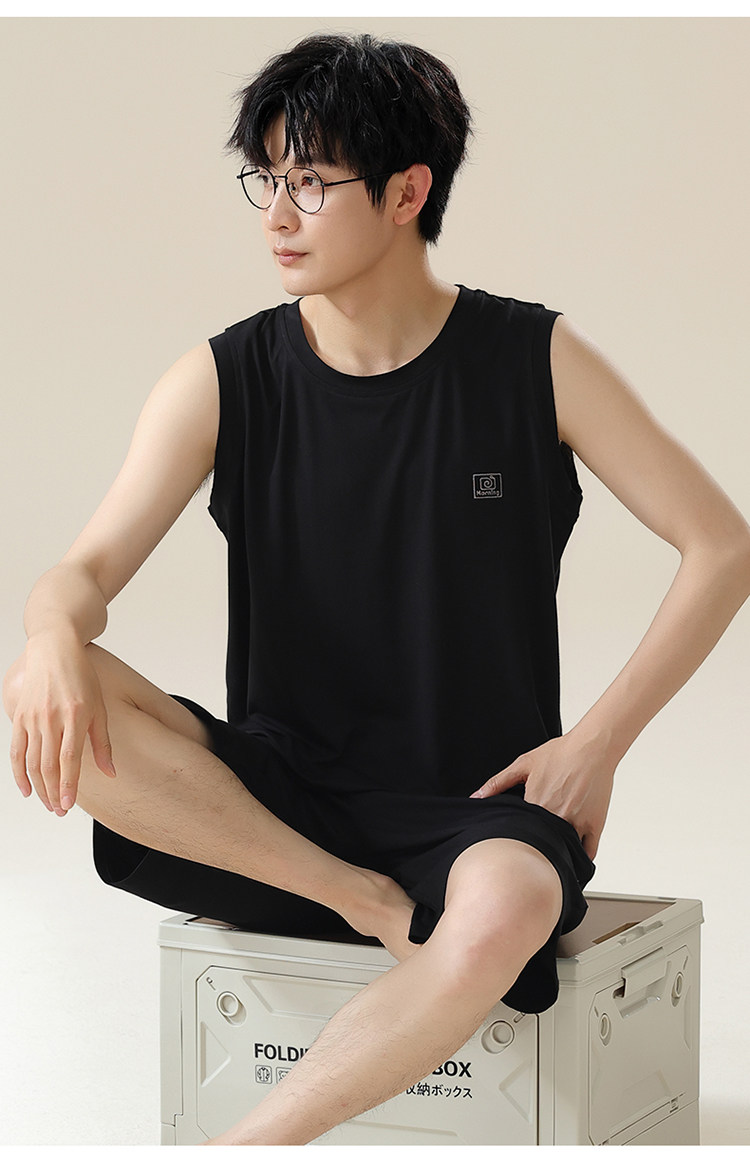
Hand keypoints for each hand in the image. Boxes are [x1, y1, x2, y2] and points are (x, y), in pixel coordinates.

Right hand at [5, 632, 115, 814]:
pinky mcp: (20, 716)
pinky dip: (19, 773)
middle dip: (54, 793)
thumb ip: (102, 742)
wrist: (54, 648)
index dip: (68, 785)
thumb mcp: (99, 706)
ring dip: (39, 788)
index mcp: (75, 715)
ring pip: (31, 762)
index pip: (69, 759)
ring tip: (49, 805)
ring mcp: (32, 718)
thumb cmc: (82, 677)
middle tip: (61, 812)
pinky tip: (26, 790)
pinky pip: (16, 750)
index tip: (69, 806)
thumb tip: (110, 773)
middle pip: (48, 765)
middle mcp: (51, 718)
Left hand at [469, 731, 616, 859]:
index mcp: (535, 804)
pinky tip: (571, 852)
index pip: (519, 832)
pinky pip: (587, 852)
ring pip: (563, 849)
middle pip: (540, 844)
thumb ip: (498, 783)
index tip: (517, 834)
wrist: (593, 747)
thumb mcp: (523, 764)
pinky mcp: (594, 825)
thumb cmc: (561, 753)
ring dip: (556, 851)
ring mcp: (577, 823)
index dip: (517, 834)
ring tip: (551, 849)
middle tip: (533, 843)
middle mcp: (556, 817)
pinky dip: (579, 855)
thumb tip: (477, 797)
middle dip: (535, 846)